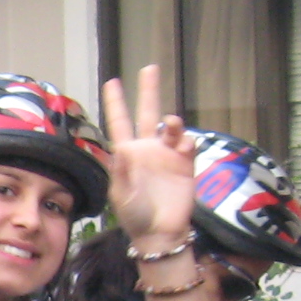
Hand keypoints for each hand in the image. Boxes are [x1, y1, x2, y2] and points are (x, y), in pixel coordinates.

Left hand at [101, 66, 194, 248]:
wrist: (160, 233)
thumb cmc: (134, 215)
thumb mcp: (121, 195)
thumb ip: (122, 172)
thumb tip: (121, 148)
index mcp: (126, 154)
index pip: (119, 122)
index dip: (116, 102)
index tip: (112, 81)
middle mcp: (147, 149)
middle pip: (147, 113)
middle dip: (148, 91)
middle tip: (149, 67)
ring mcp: (167, 155)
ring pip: (170, 127)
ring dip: (172, 121)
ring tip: (171, 124)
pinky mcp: (185, 165)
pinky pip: (187, 144)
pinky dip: (186, 140)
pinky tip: (183, 145)